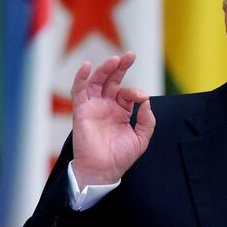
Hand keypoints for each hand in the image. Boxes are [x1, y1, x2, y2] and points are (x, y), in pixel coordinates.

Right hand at [70, 51, 155, 187]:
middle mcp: (106, 105)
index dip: (136, 92)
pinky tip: (87, 66)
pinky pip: (79, 90)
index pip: (128, 93)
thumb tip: (147, 101)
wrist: (103, 171)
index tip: (143, 98)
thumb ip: (147, 120)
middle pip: (112, 80)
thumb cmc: (120, 157)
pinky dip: (81, 77)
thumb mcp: (141, 138)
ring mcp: (93, 106)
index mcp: (120, 111)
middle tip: (130, 55)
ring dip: (105, 69)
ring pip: (97, 81)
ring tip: (115, 60)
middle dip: (120, 67)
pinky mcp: (82, 110)